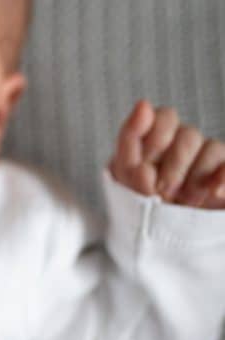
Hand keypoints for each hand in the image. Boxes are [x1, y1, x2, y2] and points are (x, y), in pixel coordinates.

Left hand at [108, 99, 224, 208]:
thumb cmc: (140, 199)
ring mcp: (210, 159)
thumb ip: (131, 137)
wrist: (158, 235)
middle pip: (189, 134)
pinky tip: (213, 193)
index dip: (156, 140)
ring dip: (194, 178)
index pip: (166, 116)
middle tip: (162, 191)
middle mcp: (187, 142)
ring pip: (212, 149)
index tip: (144, 167)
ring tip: (182, 201)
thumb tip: (143, 104)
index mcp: (162, 135)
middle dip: (174, 166)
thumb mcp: (125, 171)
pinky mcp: (224, 177)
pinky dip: (222, 178)